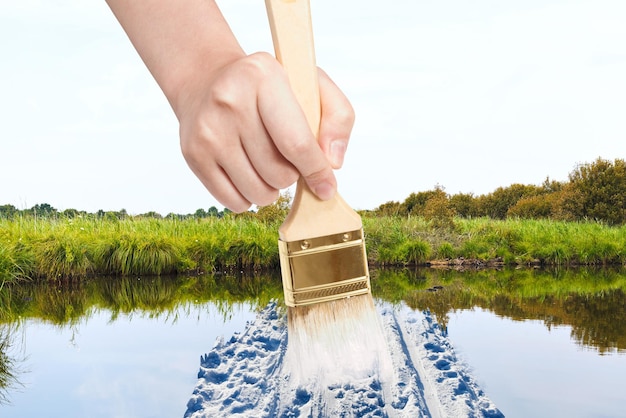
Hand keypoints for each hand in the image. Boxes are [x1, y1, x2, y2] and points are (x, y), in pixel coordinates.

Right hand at [177, 52, 354, 212]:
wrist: (207, 79)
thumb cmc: (268, 88)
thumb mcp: (310, 85)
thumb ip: (338, 118)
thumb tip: (333, 163)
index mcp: (264, 77)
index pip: (296, 142)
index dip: (317, 172)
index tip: (327, 187)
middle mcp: (230, 102)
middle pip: (278, 173)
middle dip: (292, 175)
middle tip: (286, 158)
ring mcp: (208, 130)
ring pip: (257, 192)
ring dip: (271, 189)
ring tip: (267, 166)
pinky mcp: (193, 154)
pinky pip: (233, 202)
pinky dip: (248, 197)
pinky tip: (248, 174)